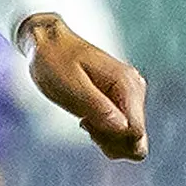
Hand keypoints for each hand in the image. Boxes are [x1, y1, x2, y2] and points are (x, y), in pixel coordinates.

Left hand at [21, 15, 147, 160]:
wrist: (49, 44)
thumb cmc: (56, 62)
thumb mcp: (71, 86)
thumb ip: (98, 108)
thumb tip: (123, 129)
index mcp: (126, 84)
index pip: (135, 132)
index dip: (111, 139)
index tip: (86, 124)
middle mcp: (135, 89)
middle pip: (136, 139)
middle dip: (109, 141)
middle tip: (84, 123)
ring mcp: (131, 95)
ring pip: (131, 138)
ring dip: (106, 138)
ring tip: (85, 120)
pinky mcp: (123, 101)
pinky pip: (123, 131)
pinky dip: (105, 134)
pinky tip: (88, 119)